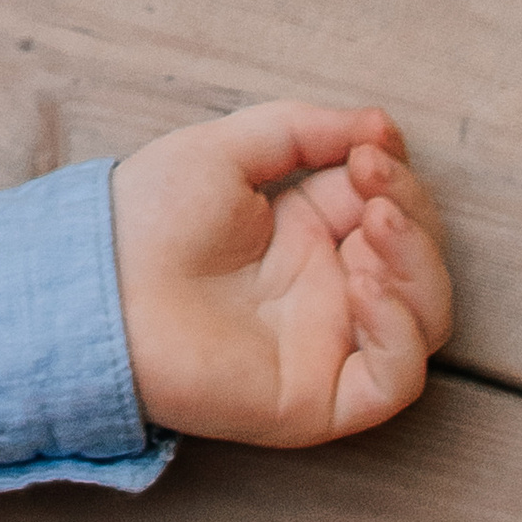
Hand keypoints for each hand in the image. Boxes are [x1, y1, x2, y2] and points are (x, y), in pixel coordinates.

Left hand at [112, 102, 451, 444]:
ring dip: (416, 267)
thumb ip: (301, 130)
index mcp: (305, 231)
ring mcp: (326, 343)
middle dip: (412, 215)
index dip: (394, 177)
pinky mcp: (319, 396)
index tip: (371, 148)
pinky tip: (365, 284)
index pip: (387, 207)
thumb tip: (379, 124)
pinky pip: (394, 378)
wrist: (98, 282)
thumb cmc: (147, 216)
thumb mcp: (226, 149)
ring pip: (422, 318)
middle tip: (373, 183)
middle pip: (415, 263)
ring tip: (374, 226)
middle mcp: (325, 288)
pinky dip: (399, 330)